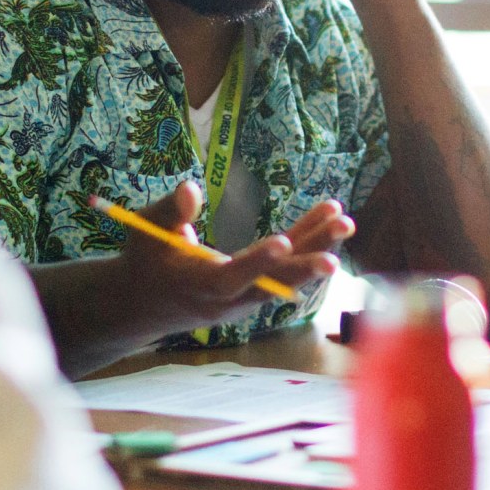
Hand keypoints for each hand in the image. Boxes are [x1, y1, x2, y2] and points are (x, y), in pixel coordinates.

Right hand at [116, 182, 354, 334]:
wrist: (144, 303)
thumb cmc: (144, 260)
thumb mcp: (146, 232)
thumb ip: (170, 211)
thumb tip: (190, 186)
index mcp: (199, 285)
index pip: (232, 276)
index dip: (256, 261)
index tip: (282, 243)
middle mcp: (229, 298)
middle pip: (272, 283)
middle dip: (306, 265)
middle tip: (336, 249)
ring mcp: (246, 298)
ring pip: (286, 276)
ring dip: (316, 248)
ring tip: (345, 221)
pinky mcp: (256, 289)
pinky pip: (287, 267)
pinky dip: (308, 244)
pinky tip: (330, 218)